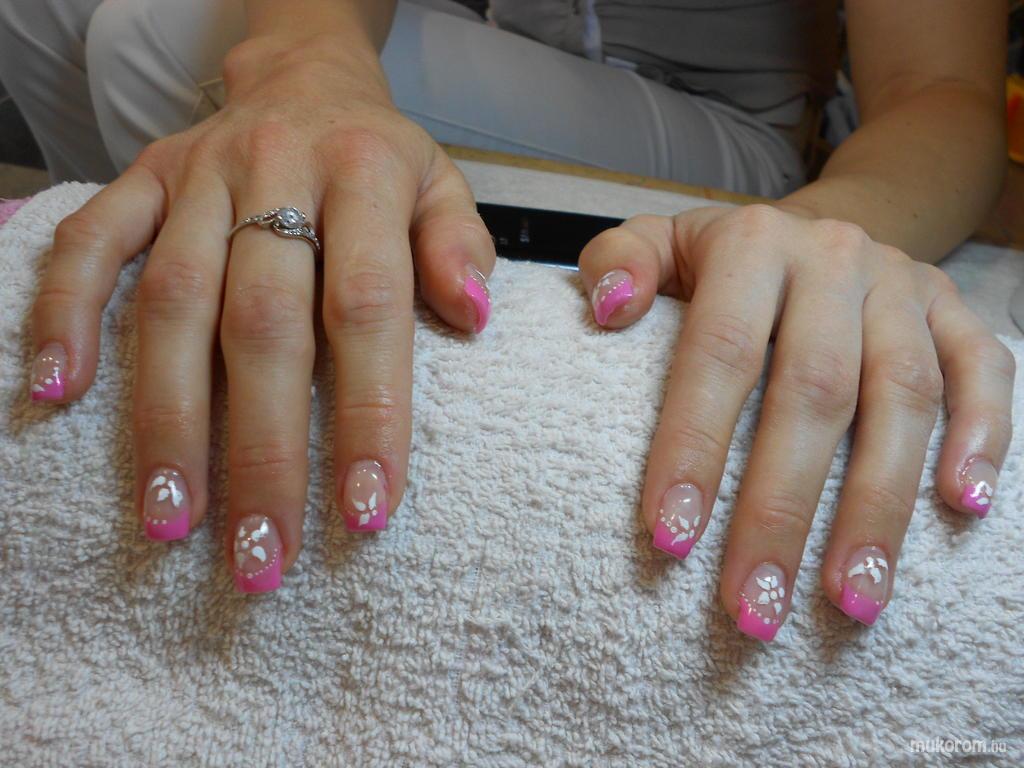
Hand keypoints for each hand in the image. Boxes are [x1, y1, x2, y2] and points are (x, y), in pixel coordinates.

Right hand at [27, 32, 494, 590]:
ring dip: (167, 419)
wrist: (305, 78)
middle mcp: (278, 172)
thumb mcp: (443, 184)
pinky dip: (67, 312)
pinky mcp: (142, 177)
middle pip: (264, 324)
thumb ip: (459, 244)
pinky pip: (92, 240)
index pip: (369, 308)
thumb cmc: (381, 156)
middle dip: (261, 450)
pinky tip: (57, 395)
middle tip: (261, 554)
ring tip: (170, 519)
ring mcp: (200, 176)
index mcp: (365, 176)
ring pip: (173, 302)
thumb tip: (472, 314)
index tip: (365, 512)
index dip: (368, 413)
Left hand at [579, 204, 1013, 638]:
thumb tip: (609, 308)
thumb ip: (617, 262)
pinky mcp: (954, 309)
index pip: (721, 351)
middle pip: (814, 391)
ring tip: (853, 601)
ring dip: (879, 506)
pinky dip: (984, 435)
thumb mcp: (657, 244)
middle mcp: (833, 259)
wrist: (811, 230)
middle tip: (753, 606)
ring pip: (904, 397)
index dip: (696, 445)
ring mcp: (902, 284)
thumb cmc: (717, 263)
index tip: (672, 539)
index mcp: (752, 245)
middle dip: (780, 510)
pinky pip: (985, 369)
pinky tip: (963, 509)